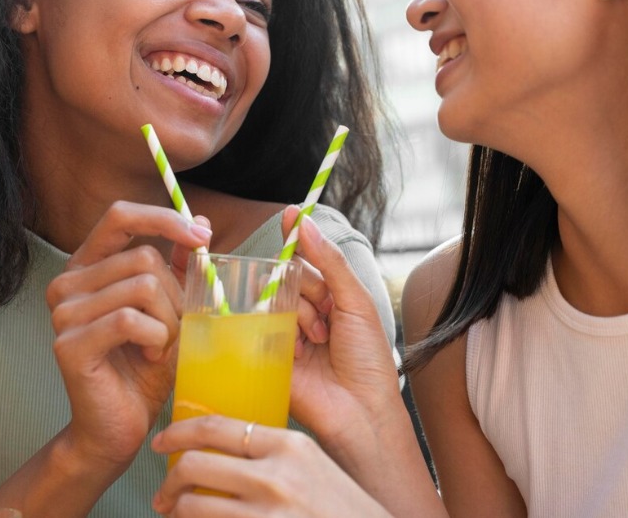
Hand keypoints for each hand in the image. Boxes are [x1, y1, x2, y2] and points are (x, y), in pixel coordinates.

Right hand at [45, 201, 212, 468]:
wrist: (121, 425)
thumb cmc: (146, 365)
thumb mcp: (170, 308)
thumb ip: (179, 266)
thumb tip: (199, 221)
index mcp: (88, 266)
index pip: (120, 216)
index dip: (163, 219)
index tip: (202, 236)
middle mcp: (67, 283)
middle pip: (144, 258)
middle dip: (176, 295)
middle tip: (173, 329)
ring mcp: (63, 313)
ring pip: (143, 287)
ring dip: (168, 321)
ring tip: (159, 347)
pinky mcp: (68, 343)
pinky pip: (131, 319)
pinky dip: (155, 338)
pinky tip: (150, 357)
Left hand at [151, 416, 392, 516]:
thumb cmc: (344, 511)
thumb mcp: (314, 465)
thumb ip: (274, 453)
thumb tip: (225, 448)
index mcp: (288, 447)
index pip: (217, 428)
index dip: (178, 432)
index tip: (163, 442)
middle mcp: (276, 477)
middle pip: (195, 465)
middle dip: (170, 482)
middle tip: (166, 493)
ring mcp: (268, 515)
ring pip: (194, 507)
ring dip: (178, 512)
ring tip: (179, 516)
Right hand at [283, 209, 403, 454]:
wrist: (361, 413)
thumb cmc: (368, 360)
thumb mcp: (356, 302)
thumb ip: (330, 262)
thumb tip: (304, 222)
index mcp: (329, 300)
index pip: (306, 262)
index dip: (297, 240)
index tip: (288, 215)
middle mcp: (304, 315)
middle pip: (287, 278)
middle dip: (306, 289)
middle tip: (326, 318)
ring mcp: (284, 335)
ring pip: (274, 300)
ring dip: (298, 315)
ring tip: (318, 341)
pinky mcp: (267, 356)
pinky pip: (259, 327)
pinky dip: (280, 332)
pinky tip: (300, 350)